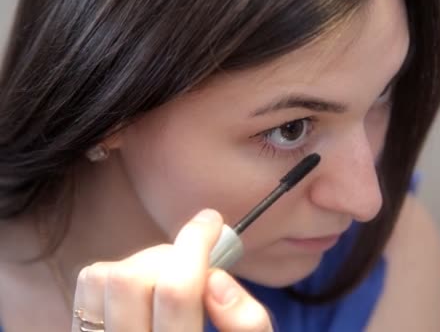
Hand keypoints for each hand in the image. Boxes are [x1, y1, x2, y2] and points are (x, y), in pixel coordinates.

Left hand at [70, 209, 272, 331]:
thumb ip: (247, 322)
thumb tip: (215, 277)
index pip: (175, 292)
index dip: (195, 243)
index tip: (212, 222)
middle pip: (131, 280)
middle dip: (171, 255)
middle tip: (196, 262)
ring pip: (103, 279)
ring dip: (142, 264)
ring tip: (169, 277)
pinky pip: (89, 288)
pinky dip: (119, 274)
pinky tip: (145, 290)